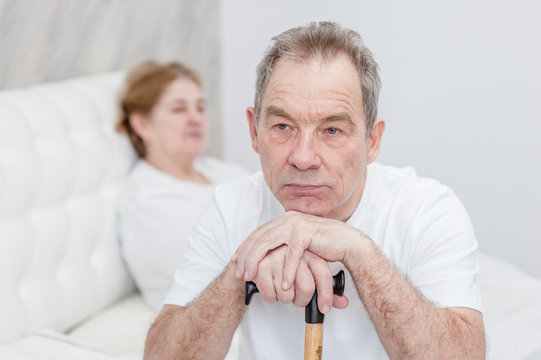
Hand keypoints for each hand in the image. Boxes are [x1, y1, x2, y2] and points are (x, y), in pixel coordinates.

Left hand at [232, 211, 359, 310]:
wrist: (348, 243)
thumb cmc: (324, 246)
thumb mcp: (298, 245)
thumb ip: (284, 245)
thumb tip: (266, 257)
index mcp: (284, 220)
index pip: (258, 233)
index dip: (245, 247)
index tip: (235, 260)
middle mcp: (287, 219)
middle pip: (259, 237)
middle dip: (247, 256)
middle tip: (240, 274)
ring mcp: (296, 223)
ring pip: (269, 243)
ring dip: (258, 262)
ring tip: (252, 278)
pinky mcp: (306, 232)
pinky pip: (292, 253)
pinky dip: (287, 270)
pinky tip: (283, 284)